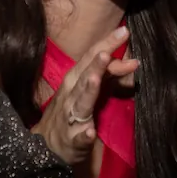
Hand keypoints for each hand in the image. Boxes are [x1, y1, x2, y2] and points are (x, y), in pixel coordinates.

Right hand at [33, 26, 138, 164]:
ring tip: (95, 80)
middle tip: (106, 52)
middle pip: (84, 76)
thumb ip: (108, 74)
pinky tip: (90, 133)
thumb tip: (130, 61)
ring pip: (80, 103)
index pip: (90, 58)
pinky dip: (84, 135)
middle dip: (95, 64)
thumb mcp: (88, 90)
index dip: (105, 44)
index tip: (123, 31)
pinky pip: (78, 138)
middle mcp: (70, 95)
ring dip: (87, 91)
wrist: (46, 146)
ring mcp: (70, 118)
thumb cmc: (70, 112)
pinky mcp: (72, 141)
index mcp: (74, 81)